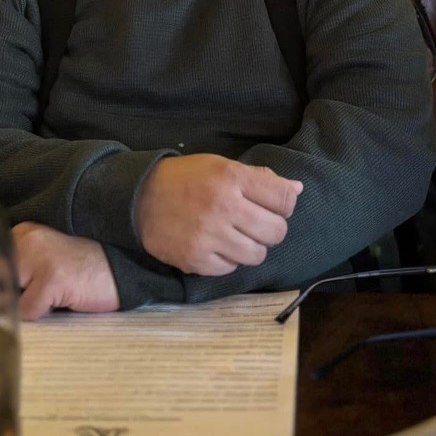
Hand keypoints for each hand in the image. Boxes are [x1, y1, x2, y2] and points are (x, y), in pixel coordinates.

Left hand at [12, 223, 119, 319]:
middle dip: (0, 299)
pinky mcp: (51, 277)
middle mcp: (26, 239)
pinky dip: (43, 314)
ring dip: (25, 306)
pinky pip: (27, 311)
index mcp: (22, 233)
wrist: (124, 265)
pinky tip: (64, 299)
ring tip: (53, 295)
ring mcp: (38, 257)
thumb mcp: (43, 263)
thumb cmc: (82, 271)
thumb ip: (14, 273)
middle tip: (33, 298)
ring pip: (6, 298)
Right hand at [135, 154, 303, 275]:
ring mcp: (209, 236)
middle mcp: (223, 207)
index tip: (271, 205)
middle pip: (276, 231)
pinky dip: (227, 260)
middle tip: (252, 223)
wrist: (139, 197)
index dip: (283, 205)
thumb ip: (260, 178)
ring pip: (257, 254)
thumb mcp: (222, 166)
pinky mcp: (196, 260)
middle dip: (269, 229)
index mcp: (232, 178)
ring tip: (233, 236)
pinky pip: (231, 269)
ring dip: (250, 247)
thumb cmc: (186, 178)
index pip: (285, 200)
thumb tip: (297, 190)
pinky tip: (215, 246)